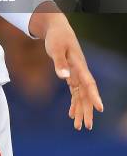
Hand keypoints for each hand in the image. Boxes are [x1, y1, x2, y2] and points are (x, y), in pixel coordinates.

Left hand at [43, 16, 103, 130]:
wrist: (56, 29)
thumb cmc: (57, 37)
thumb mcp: (55, 48)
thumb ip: (59, 62)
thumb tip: (64, 78)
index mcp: (79, 64)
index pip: (89, 82)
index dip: (95, 95)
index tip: (100, 108)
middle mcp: (80, 71)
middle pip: (86, 93)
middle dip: (87, 110)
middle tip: (87, 126)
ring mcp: (77, 73)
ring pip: (81, 95)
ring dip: (81, 110)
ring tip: (79, 126)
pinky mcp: (72, 74)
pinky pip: (75, 92)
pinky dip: (74, 103)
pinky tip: (71, 114)